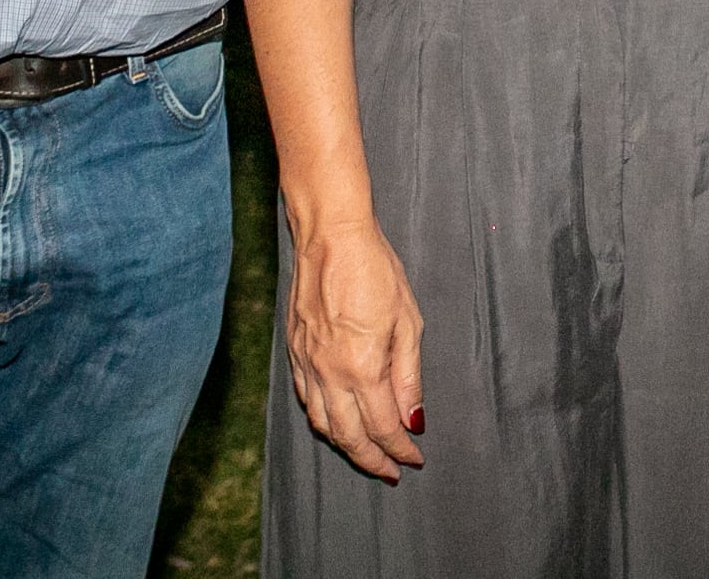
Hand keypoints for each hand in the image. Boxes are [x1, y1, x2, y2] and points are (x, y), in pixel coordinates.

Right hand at [284, 213, 425, 479]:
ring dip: (345, 446)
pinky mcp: (294, 352)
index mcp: (362, 368)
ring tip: (366, 453)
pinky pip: (306, 400)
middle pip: (348, 437)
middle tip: (390, 471)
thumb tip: (414, 420)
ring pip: (322, 424)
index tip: (414, 459)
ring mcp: (307, 364)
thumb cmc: (375, 271)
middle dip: (371, 460)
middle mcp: (330, 373)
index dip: (400, 449)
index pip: (382, 427)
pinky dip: (322, 420)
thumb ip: (408, 376)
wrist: (330, 237)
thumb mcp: (408, 322)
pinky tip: (336, 421)